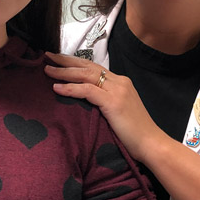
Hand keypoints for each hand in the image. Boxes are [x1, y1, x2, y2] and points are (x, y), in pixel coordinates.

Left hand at [44, 53, 163, 160]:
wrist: (151, 144)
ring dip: (64, 72)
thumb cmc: (134, 134)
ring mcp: (117, 91)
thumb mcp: (119, 111)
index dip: (75, 63)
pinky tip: (56, 88)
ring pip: (86, 75)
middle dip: (66, 60)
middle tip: (48, 55)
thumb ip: (105, 101)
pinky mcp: (113, 102)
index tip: (59, 60)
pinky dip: (70, 88)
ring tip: (48, 70)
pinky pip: (87, 91)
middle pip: (88, 66)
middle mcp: (120, 82)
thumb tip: (85, 100)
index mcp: (121, 82)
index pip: (94, 67)